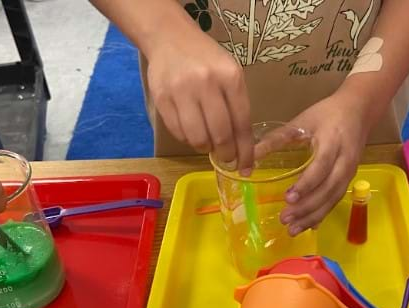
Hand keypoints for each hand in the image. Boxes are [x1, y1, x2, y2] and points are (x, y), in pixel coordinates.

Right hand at [145, 27, 253, 172]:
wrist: (170, 38)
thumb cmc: (206, 59)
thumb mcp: (230, 74)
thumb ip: (236, 106)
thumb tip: (240, 145)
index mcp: (230, 77)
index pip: (241, 123)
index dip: (245, 150)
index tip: (246, 167)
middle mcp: (207, 83)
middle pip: (220, 134)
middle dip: (226, 154)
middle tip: (226, 159)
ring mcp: (181, 91)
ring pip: (197, 137)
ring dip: (205, 147)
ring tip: (207, 142)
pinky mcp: (162, 98)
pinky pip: (178, 132)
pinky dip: (187, 139)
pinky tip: (191, 131)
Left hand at [277, 93, 367, 235]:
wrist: (359, 110)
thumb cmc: (327, 114)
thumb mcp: (302, 121)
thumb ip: (277, 139)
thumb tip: (250, 156)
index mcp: (333, 143)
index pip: (320, 168)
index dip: (305, 185)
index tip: (287, 198)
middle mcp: (345, 161)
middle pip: (328, 189)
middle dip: (307, 207)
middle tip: (285, 219)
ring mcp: (350, 172)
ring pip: (333, 198)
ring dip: (313, 216)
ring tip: (293, 229)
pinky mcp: (349, 179)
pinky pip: (336, 199)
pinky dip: (322, 214)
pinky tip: (309, 226)